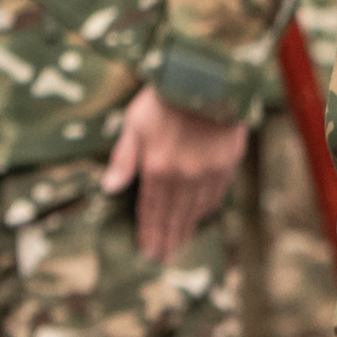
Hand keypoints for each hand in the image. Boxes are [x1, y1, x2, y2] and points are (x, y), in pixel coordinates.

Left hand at [109, 81, 253, 266]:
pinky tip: (201, 215)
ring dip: (187, 228)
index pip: (151, 211)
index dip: (149, 234)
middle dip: (168, 239)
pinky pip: (216, 194)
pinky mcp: (227, 163)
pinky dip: (206, 208)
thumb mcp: (134, 123)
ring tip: (180, 243)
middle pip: (174, 216)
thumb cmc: (165, 97)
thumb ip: (124, 158)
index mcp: (157, 170)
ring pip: (196, 209)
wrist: (209, 78)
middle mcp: (183, 178)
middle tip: (164, 258)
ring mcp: (208, 173)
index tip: (148, 252)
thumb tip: (109, 188)